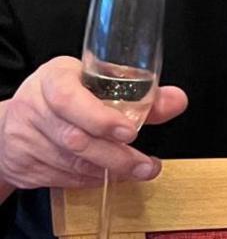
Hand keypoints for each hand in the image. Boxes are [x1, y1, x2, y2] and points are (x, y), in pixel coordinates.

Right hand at [0, 56, 186, 191]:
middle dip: (116, 155)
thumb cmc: (64, 95)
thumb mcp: (95, 82)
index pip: (69, 98)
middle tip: (146, 165)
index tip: (130, 131)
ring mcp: (25, 139)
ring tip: (139, 170)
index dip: (100, 117)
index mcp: (54, 78)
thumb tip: (178, 101)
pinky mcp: (23, 165)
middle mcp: (34, 107)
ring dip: (110, 170)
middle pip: (75, 138)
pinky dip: (90, 179)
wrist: (14, 120)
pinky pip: (62, 178)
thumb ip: (139, 94)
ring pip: (71, 163)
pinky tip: (109, 174)